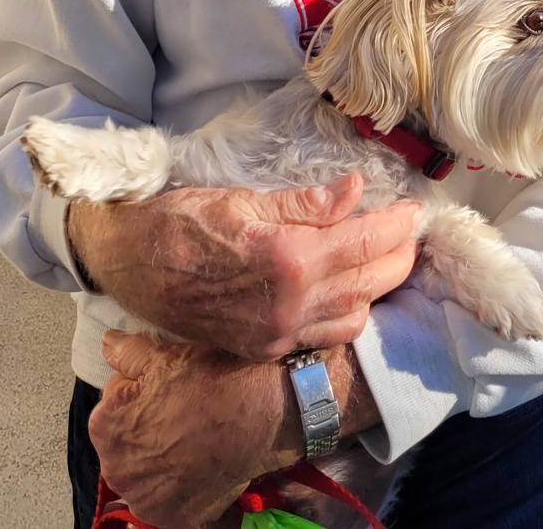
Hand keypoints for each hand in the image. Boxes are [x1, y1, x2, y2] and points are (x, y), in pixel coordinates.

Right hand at [68, 173, 421, 358]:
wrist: (126, 265)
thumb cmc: (179, 222)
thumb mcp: (243, 199)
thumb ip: (306, 203)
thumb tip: (355, 192)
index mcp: (288, 261)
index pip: (366, 244)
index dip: (398, 225)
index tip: (416, 210)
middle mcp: (289, 307)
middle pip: (371, 283)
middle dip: (400, 256)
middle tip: (411, 231)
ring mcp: (277, 335)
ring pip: (356, 316)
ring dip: (379, 287)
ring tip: (387, 257)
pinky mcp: (264, 349)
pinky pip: (326, 337)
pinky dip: (350, 315)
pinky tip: (352, 292)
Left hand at [90, 330, 288, 528]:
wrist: (263, 413)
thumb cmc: (214, 383)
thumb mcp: (166, 356)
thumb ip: (127, 353)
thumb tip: (108, 345)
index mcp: (106, 427)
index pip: (112, 407)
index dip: (138, 395)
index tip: (164, 391)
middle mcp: (117, 470)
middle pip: (124, 444)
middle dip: (144, 430)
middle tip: (180, 414)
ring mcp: (146, 499)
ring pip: (145, 474)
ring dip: (160, 460)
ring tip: (191, 439)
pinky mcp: (174, 518)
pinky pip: (168, 500)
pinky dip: (180, 487)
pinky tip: (199, 464)